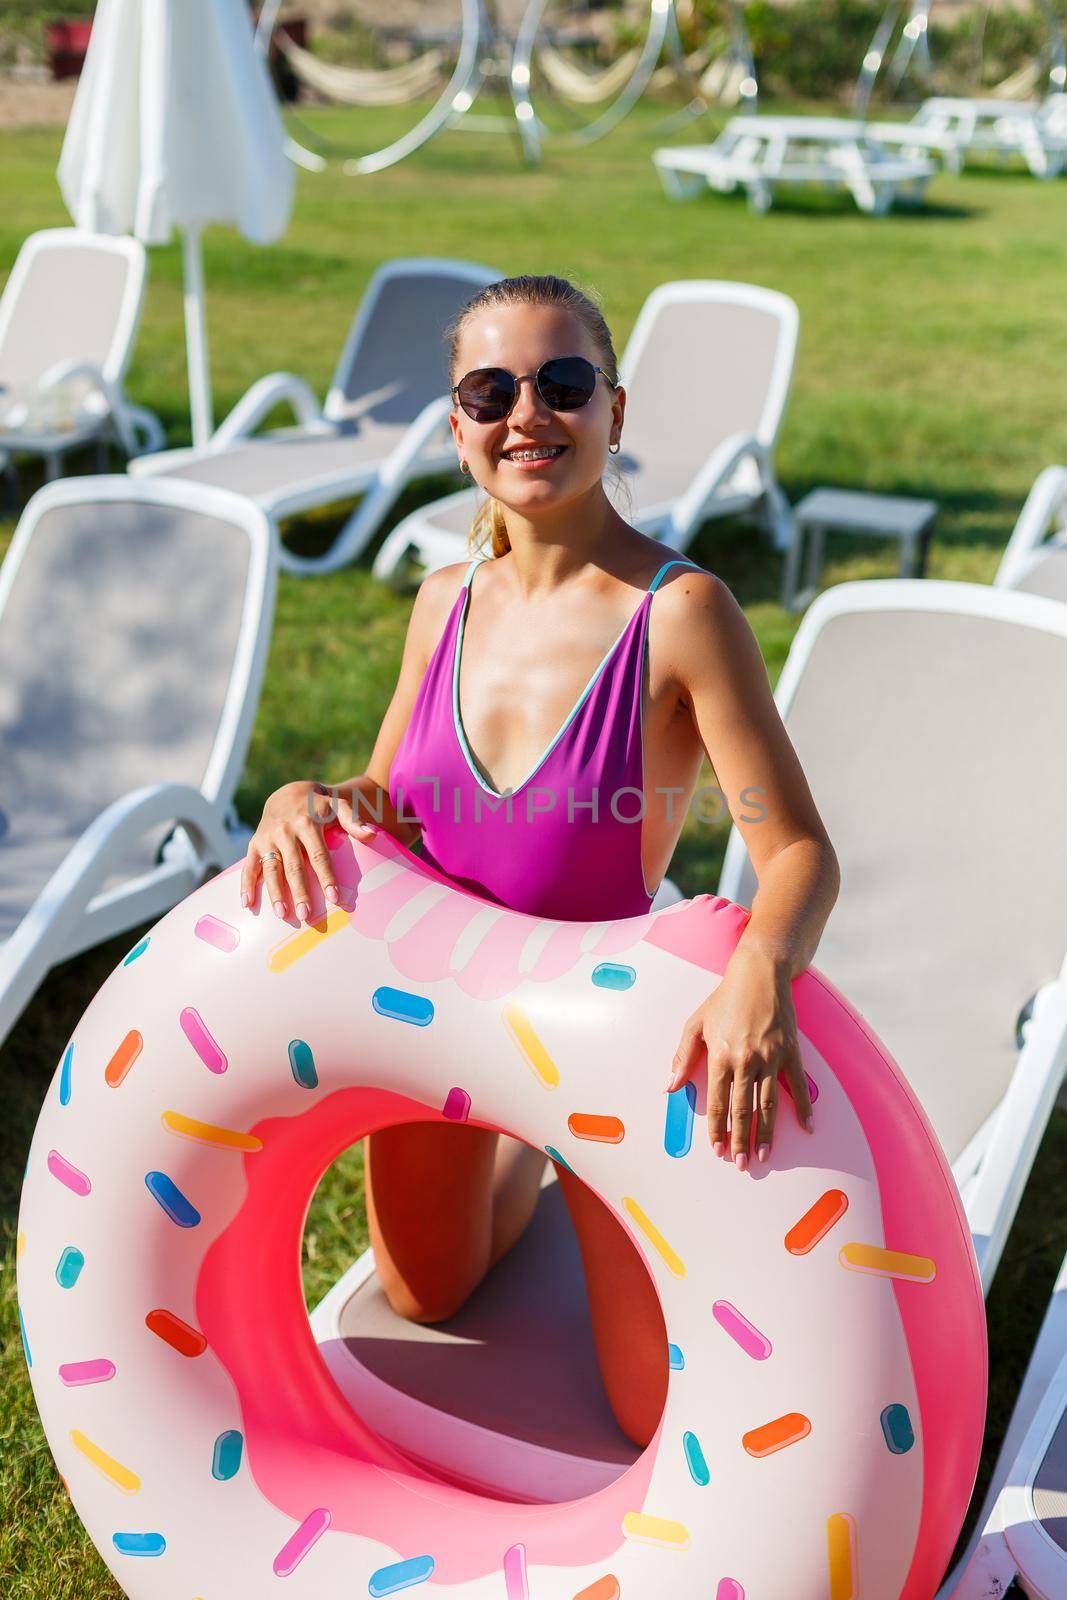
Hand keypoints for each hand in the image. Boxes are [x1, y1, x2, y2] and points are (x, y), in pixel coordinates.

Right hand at [239, 780, 377, 921]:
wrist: (289, 793)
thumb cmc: (319, 805)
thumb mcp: (337, 805)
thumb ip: (353, 819)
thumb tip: (370, 835)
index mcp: (306, 823)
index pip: (318, 854)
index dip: (326, 876)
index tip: (334, 898)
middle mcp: (284, 831)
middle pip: (293, 866)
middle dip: (300, 891)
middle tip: (306, 915)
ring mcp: (267, 838)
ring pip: (271, 869)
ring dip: (275, 892)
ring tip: (282, 914)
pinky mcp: (254, 844)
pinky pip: (249, 866)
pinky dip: (245, 885)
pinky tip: (247, 904)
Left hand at [665, 946, 813, 1171]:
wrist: (759, 974)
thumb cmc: (724, 999)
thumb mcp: (696, 1024)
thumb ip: (682, 1057)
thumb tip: (669, 1087)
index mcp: (720, 1056)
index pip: (717, 1103)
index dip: (717, 1129)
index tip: (718, 1150)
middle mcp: (746, 1060)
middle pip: (742, 1109)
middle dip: (741, 1139)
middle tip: (742, 1164)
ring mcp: (771, 1057)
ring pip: (768, 1104)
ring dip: (766, 1132)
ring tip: (764, 1155)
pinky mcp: (791, 1051)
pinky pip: (798, 1086)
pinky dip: (804, 1107)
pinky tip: (807, 1127)